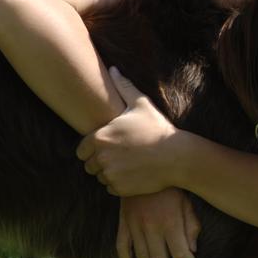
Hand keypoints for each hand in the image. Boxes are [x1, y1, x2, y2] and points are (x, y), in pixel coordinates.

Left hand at [76, 66, 185, 195]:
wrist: (176, 156)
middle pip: (89, 165)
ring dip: (109, 173)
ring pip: (100, 177)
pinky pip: (110, 188)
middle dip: (100, 161)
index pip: (81, 150)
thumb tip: (113, 69)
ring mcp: (109, 174)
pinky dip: (119, 184)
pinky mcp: (119, 188)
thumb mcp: (141, 104)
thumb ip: (123, 86)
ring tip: (128, 163)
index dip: (93, 148)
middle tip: (120, 155)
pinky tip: (134, 173)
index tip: (108, 146)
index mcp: (100, 137)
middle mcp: (100, 158)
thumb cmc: (157, 128)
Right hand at [118, 187, 201, 257]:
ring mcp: (134, 226)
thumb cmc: (171, 185)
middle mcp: (151, 227)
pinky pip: (121, 246)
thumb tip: (192, 252)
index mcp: (170, 222)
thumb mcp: (186, 202)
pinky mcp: (123, 223)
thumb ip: (190, 227)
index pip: (180, 253)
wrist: (145, 164)